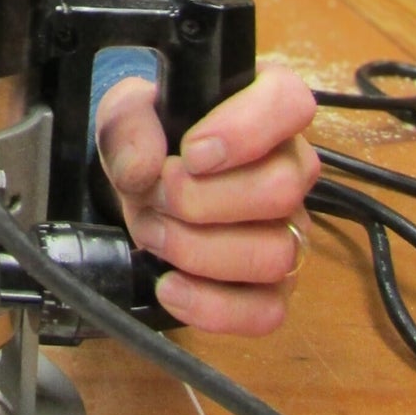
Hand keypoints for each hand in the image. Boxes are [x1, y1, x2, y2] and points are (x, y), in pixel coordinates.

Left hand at [95, 64, 319, 336]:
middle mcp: (289, 168)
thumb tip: (144, 169)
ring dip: (198, 250)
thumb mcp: (125, 115)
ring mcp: (288, 230)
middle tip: (156, 195)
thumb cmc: (150, 141)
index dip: (245, 130)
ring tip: (153, 233)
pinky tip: (171, 285)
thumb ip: (129, 127)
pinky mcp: (273, 286)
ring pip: (276, 253)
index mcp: (264, 110)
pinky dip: (212, 306)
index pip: (290, 103)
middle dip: (200, 200)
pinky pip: (266, 311)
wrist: (142, 187)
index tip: (192, 153)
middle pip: (281, 189)